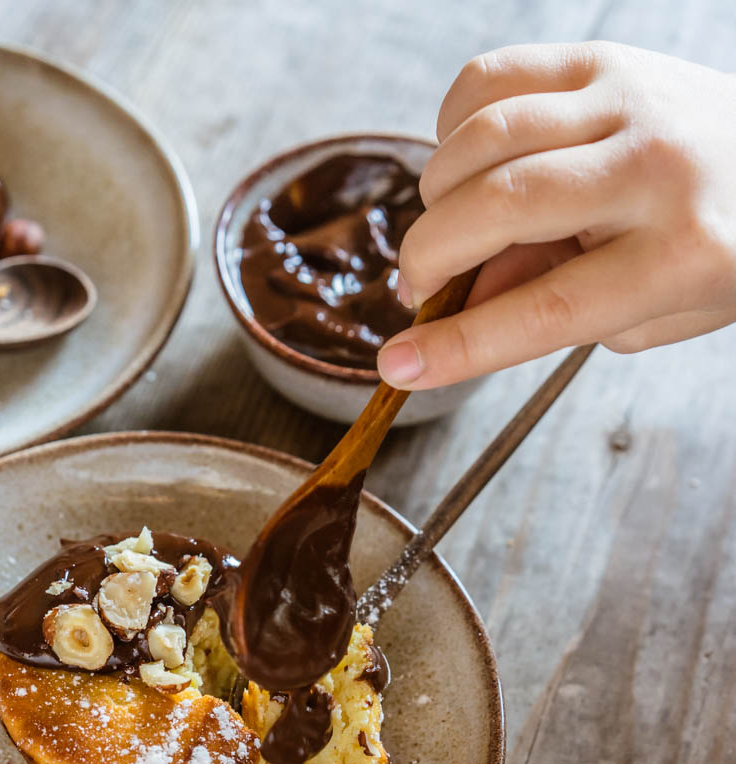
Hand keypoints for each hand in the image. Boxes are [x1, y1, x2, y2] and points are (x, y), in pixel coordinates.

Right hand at [377, 42, 735, 389]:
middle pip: (502, 205)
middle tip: (418, 287)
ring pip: (485, 135)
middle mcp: (655, 168)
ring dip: (437, 192)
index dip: (460, 345)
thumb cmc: (714, 248)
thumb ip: (558, 314)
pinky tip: (465, 163)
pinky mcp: (601, 58)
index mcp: (681, 255)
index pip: (547, 310)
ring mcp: (627, 100)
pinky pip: (491, 78)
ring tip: (448, 225)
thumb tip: (460, 303)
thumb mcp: (651, 312)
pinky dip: (452, 126)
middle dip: (431, 254)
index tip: (399, 365)